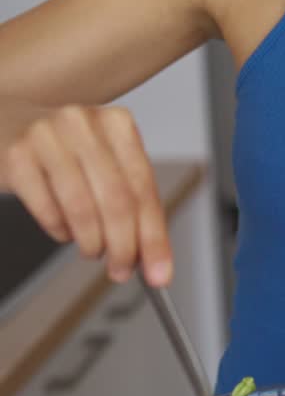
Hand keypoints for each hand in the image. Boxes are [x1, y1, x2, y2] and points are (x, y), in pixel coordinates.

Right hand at [3, 103, 172, 285]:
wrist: (7, 123)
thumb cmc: (64, 151)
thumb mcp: (104, 163)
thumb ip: (130, 203)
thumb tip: (152, 256)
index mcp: (116, 124)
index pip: (143, 188)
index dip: (153, 236)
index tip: (159, 272)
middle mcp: (83, 124)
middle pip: (117, 199)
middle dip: (124, 246)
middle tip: (121, 270)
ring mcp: (47, 137)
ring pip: (82, 207)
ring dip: (91, 242)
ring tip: (92, 250)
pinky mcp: (18, 156)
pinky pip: (48, 210)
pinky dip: (60, 232)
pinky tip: (64, 230)